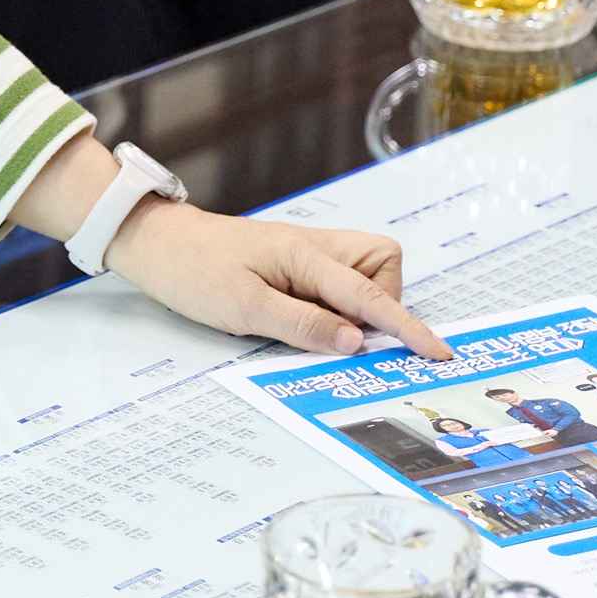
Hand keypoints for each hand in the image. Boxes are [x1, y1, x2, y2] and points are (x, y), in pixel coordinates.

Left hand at [103, 199, 451, 359]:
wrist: (158, 244)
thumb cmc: (195, 273)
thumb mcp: (245, 309)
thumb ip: (304, 326)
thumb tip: (359, 343)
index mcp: (306, 256)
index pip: (370, 294)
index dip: (406, 326)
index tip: (438, 353)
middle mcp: (315, 249)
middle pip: (382, 266)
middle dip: (381, 304)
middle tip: (344, 337)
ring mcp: (306, 255)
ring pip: (362, 275)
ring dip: (356, 307)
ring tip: (317, 331)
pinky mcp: (295, 265)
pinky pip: (336, 285)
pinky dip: (336, 308)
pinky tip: (309, 326)